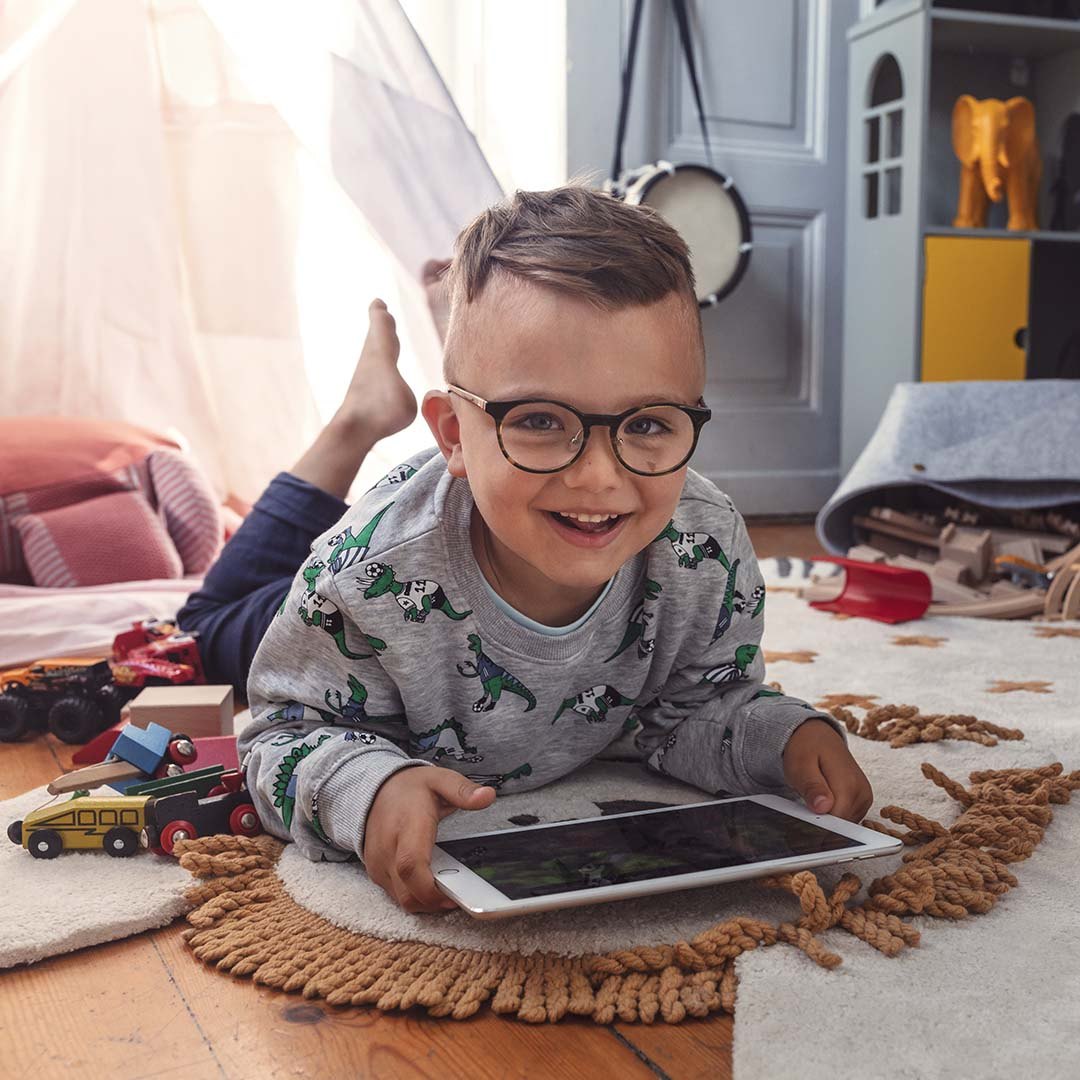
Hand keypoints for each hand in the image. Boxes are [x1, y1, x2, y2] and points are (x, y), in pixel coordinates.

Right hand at [363, 766, 495, 912]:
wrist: (376, 791)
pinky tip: (430, 885)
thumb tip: (487, 796)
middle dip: (436, 902)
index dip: (431, 888)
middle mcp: (388, 848)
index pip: (411, 865)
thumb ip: (463, 790)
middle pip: (408, 892)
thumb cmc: (410, 788)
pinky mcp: (375, 872)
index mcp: (407, 826)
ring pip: (402, 900)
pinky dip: (415, 897)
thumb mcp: (440, 779)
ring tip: (447, 889)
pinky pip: (396, 896)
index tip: (454, 894)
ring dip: (426, 902)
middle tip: (459, 895)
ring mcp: (378, 863)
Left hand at [782, 718, 872, 821]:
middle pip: (842, 826)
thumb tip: (823, 807)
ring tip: (813, 799)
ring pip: (844, 824)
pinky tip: (822, 803)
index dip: (819, 826)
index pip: (837, 822)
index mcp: (849, 784)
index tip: (804, 823)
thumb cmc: (806, 748)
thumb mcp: (800, 765)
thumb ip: (812, 786)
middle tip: (804, 807)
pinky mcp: (861, 801)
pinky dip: (833, 816)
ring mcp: (863, 798)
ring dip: (827, 819)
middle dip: (822, 823)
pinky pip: (846, 818)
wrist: (816, 736)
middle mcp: (861, 793)